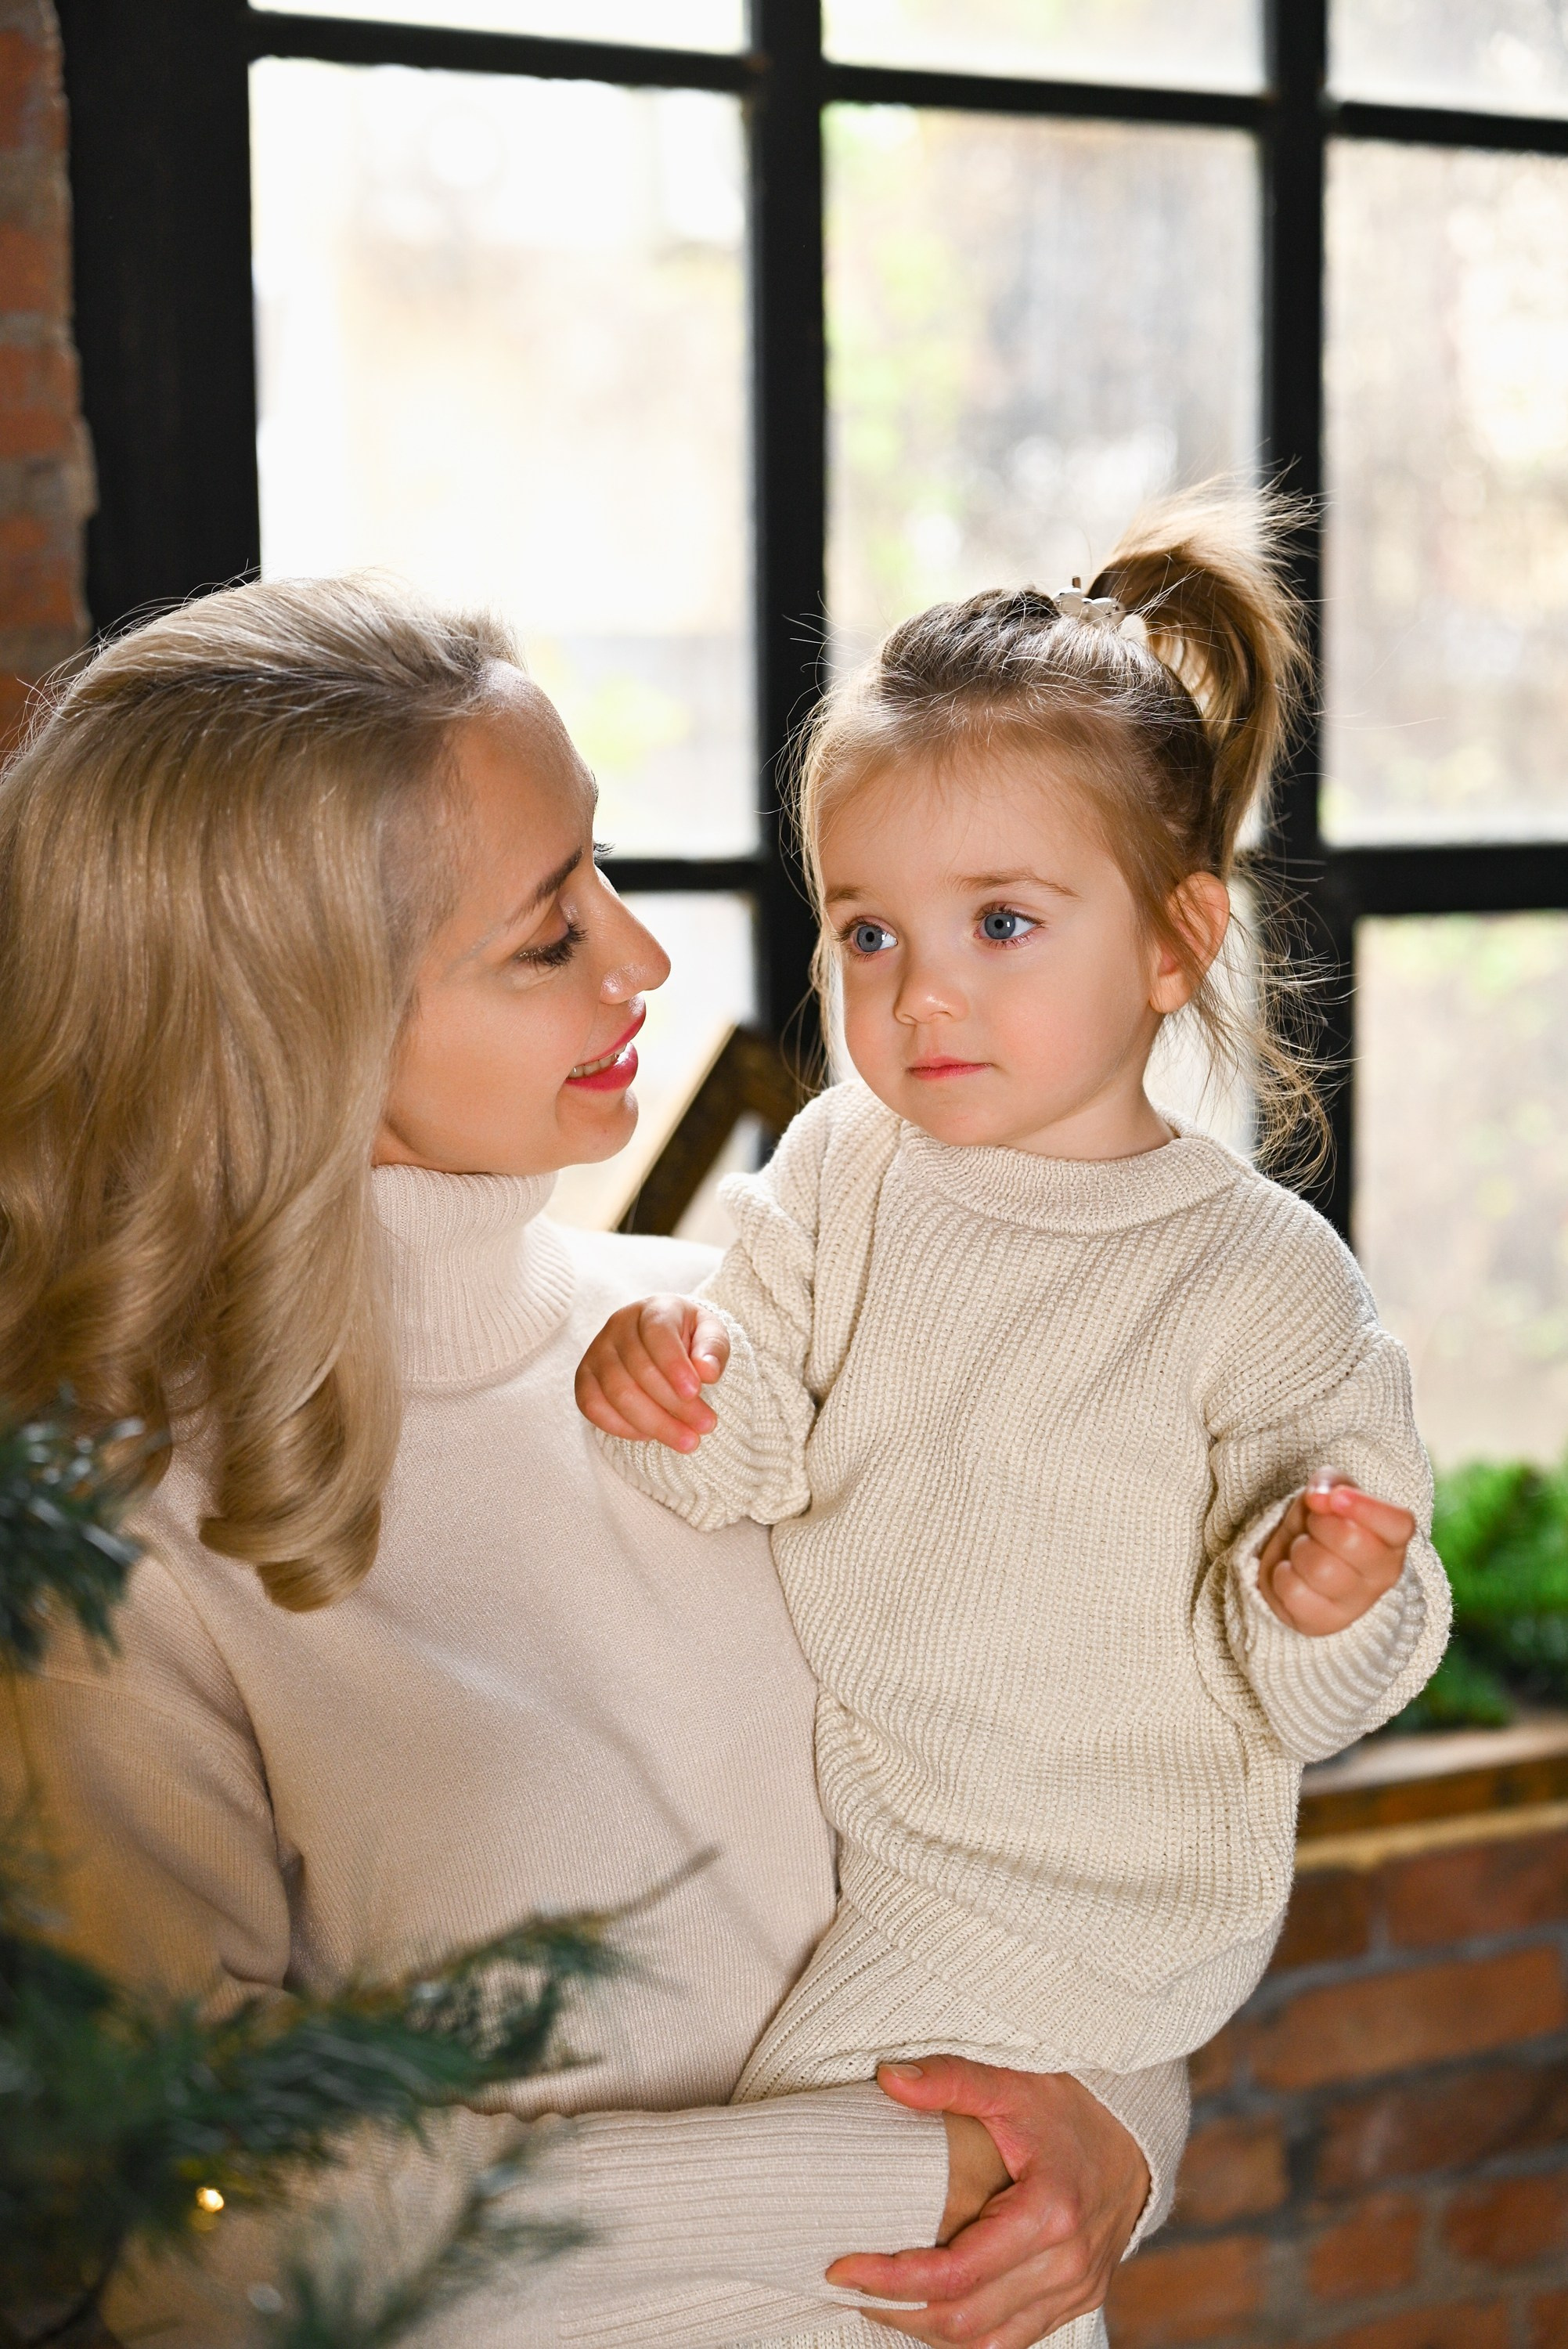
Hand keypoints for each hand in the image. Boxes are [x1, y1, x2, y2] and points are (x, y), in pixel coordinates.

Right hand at [574, 1295, 729, 1453]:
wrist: (663, 1344)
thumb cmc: (690, 1340)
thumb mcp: (712, 1335)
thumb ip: (713, 1349)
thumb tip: (708, 1371)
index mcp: (653, 1309)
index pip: (657, 1333)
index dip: (674, 1364)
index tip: (695, 1392)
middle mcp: (618, 1326)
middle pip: (639, 1369)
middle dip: (675, 1405)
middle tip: (706, 1426)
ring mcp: (597, 1352)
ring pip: (617, 1392)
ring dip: (655, 1423)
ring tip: (688, 1440)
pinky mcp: (584, 1378)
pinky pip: (593, 1407)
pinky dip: (623, 1428)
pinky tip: (651, 1436)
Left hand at [826, 2056, 1149, 2348]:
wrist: (1135, 2134)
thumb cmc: (1068, 2106)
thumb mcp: (1011, 2083)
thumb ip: (950, 2080)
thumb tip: (888, 2076)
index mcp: (1050, 2213)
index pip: (956, 2273)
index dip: (892, 2278)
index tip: (841, 2266)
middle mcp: (1068, 2263)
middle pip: (967, 2319)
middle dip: (898, 2309)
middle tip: (847, 2283)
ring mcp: (1078, 2289)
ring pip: (989, 2340)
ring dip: (928, 2329)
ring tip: (880, 2298)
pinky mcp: (1080, 2299)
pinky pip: (1014, 2339)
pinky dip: (968, 2333)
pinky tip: (930, 2308)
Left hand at [1257, 1470, 1414, 1634]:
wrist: (1296, 1564)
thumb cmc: (1322, 1523)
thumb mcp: (1329, 1492)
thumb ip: (1330, 1483)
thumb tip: (1321, 1498)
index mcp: (1393, 1538)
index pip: (1399, 1525)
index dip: (1367, 1508)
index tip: (1337, 1498)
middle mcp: (1384, 1574)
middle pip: (1350, 1540)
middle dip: (1320, 1523)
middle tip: (1315, 1525)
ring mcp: (1356, 1604)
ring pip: (1320, 1567)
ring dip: (1299, 1549)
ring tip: (1304, 1550)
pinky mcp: (1324, 1623)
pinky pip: (1294, 1592)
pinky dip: (1282, 1575)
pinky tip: (1292, 1573)